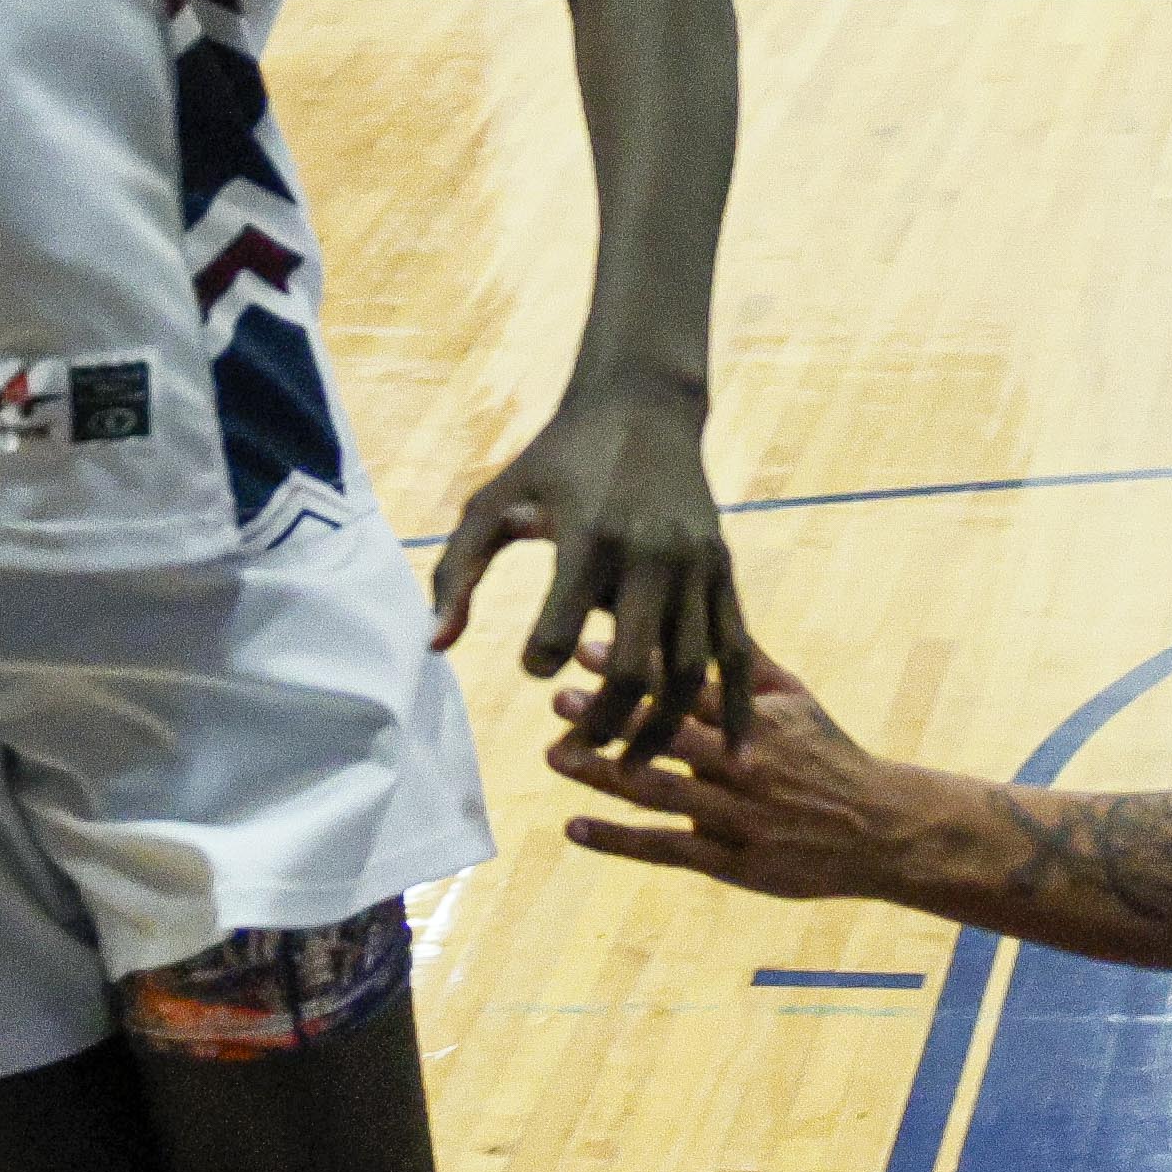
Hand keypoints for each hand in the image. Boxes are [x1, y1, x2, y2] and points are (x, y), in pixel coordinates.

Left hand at [433, 379, 751, 753]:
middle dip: (605, 721)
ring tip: (632, 765)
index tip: (528, 669)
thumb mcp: (494, 501)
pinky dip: (737, 705)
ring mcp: (696, 565)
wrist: (643, 406)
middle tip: (577, 749)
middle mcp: (650, 555)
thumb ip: (456, 571)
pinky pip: (737, 651)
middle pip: (635, 667)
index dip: (538, 662)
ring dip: (662, 727)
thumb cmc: (556, 458)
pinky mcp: (724, 570)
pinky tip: (736, 752)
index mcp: (589, 537)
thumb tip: (434, 646)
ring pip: (689, 670)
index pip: (559, 630)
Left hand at [546, 663, 912, 900]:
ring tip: (554, 756)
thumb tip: (706, 605)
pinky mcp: (730, 861)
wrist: (877, 829)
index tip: (590, 647)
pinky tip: (574, 828)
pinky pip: (667, 850)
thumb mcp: (795, 698)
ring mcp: (735, 817)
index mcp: (756, 721)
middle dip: (614, 718)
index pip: (690, 688)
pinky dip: (619, 840)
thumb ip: (745, 661)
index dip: (639, 668)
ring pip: (661, 793)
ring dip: (604, 775)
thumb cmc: (827, 753)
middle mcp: (743, 766)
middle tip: (559, 699)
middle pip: (670, 737)